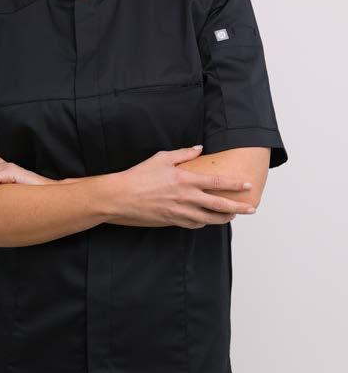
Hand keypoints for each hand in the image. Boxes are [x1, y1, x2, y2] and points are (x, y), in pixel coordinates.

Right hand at [113, 146, 255, 228]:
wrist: (121, 197)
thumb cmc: (139, 176)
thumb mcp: (161, 158)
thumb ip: (183, 154)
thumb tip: (198, 148)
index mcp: (186, 180)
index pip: (217, 183)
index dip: (234, 185)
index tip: (247, 186)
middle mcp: (186, 198)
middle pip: (219, 206)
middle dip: (238, 207)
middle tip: (251, 209)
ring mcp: (180, 212)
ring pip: (209, 219)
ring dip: (224, 218)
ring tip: (233, 216)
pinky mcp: (172, 221)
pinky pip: (194, 224)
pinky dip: (204, 223)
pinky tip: (208, 221)